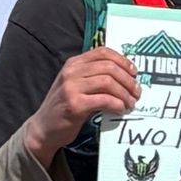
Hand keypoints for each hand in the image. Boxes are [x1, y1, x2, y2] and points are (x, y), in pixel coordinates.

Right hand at [22, 46, 140, 163]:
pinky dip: (117, 104)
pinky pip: (104, 100)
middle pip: (109, 67)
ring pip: (108, 82)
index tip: (134, 73)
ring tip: (131, 103)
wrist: (44, 128)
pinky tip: (120, 110)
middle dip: (128, 80)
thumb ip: (94, 77)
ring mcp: (71, 87)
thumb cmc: (65, 107)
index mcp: (73, 64)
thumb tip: (125, 77)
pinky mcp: (75, 105)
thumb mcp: (76, 85)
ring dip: (125, 93)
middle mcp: (71, 72)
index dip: (123, 61)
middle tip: (136, 92)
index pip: (103, 52)